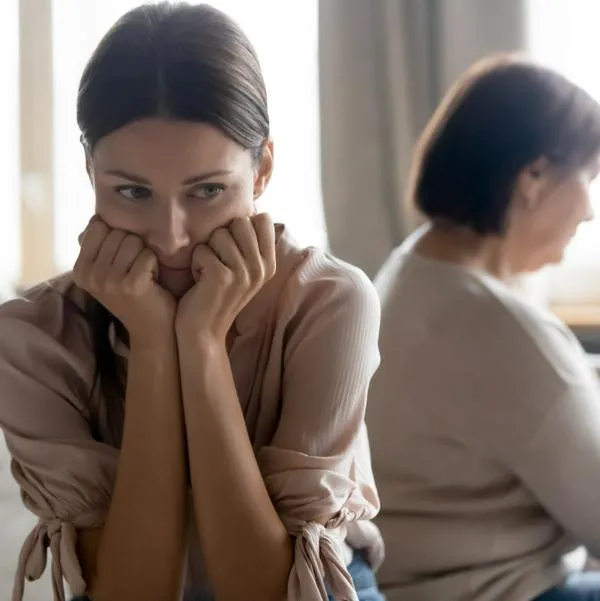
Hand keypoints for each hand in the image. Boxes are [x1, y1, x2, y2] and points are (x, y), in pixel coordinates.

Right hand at [73, 216, 175, 341]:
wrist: (152, 329)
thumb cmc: (133, 294)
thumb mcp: (107, 271)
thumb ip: (98, 246)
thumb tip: (96, 218)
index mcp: (80, 270)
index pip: (98, 227)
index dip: (117, 237)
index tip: (122, 259)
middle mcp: (90, 276)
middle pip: (118, 233)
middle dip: (133, 246)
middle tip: (135, 269)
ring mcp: (109, 281)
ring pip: (133, 241)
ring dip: (145, 255)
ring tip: (143, 274)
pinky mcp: (131, 285)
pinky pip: (148, 255)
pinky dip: (155, 264)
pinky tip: (152, 281)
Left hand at [175, 214, 276, 344]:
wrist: (203, 332)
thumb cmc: (216, 294)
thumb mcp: (242, 269)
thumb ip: (249, 243)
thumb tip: (250, 208)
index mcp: (268, 263)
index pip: (262, 219)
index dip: (241, 225)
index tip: (233, 246)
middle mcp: (261, 267)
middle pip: (240, 222)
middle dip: (221, 237)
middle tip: (218, 260)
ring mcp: (244, 273)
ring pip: (219, 235)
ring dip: (207, 250)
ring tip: (208, 271)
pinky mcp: (222, 277)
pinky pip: (202, 250)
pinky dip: (195, 262)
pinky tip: (200, 280)